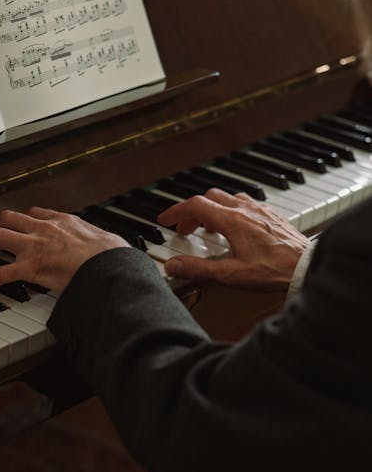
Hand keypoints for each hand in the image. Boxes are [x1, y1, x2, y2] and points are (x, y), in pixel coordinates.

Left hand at [0, 207, 128, 293]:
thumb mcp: (105, 239)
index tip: (11, 227)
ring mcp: (35, 245)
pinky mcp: (32, 267)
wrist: (114, 264)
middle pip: (5, 218)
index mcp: (63, 220)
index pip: (32, 214)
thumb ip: (95, 241)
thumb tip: (107, 247)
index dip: (17, 221)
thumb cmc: (114, 256)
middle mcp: (44, 228)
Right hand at [157, 189, 309, 289]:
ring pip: (228, 197)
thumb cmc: (274, 271)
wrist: (306, 267)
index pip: (195, 206)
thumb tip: (173, 266)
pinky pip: (245, 202)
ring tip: (209, 228)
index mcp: (232, 220)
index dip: (175, 211)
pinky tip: (235, 226)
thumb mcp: (231, 274)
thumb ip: (199, 269)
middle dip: (192, 212)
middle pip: (209, 197)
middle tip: (186, 229)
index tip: (165, 220)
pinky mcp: (271, 214)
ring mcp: (260, 210)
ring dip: (213, 208)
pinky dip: (231, 209)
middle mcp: (245, 209)